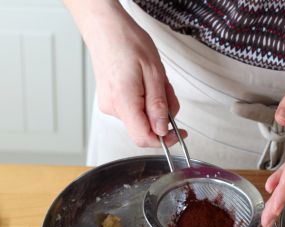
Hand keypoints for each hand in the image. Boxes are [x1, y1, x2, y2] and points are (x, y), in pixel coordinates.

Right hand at [83, 4, 184, 146]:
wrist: (106, 28)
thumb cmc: (128, 43)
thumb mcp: (154, 73)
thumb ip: (158, 105)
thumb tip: (162, 130)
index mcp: (123, 101)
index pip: (143, 138)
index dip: (164, 140)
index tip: (178, 133)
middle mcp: (113, 107)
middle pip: (145, 128)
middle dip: (163, 114)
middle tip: (166, 90)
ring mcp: (110, 105)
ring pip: (142, 118)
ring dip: (156, 104)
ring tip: (155, 80)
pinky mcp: (111, 100)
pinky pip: (135, 109)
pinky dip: (147, 99)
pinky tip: (146, 81)